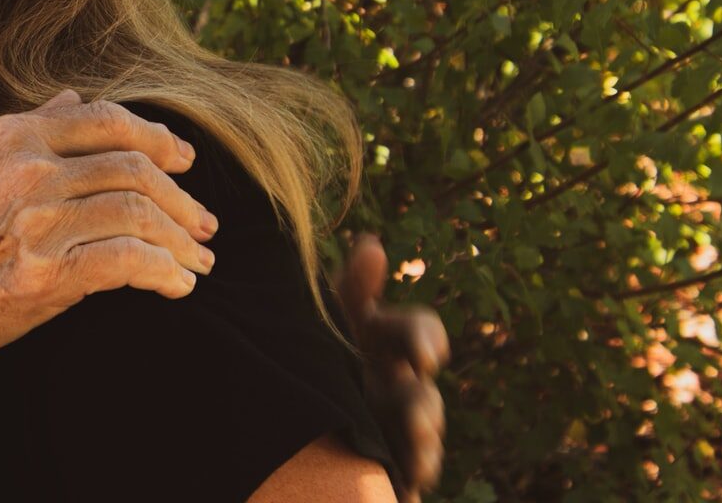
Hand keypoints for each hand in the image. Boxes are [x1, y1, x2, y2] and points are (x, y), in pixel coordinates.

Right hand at [0, 90, 218, 376]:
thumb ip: (20, 134)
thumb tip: (71, 99)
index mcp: (7, 139)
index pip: (105, 120)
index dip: (157, 138)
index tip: (185, 161)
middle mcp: (25, 171)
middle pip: (134, 168)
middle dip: (181, 198)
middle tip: (205, 223)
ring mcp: (35, 221)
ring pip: (139, 213)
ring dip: (181, 240)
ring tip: (198, 261)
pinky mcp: (44, 275)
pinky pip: (128, 262)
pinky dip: (164, 272)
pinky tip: (177, 287)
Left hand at [338, 234, 449, 502]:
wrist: (295, 416)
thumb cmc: (320, 354)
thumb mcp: (329, 321)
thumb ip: (352, 289)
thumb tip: (373, 243)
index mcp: (383, 345)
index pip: (417, 332)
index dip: (423, 338)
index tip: (426, 354)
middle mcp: (398, 385)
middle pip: (423, 391)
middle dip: (424, 404)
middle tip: (423, 403)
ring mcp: (396, 426)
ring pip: (420, 433)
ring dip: (421, 436)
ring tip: (417, 442)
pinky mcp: (390, 461)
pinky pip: (411, 470)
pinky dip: (412, 474)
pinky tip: (410, 482)